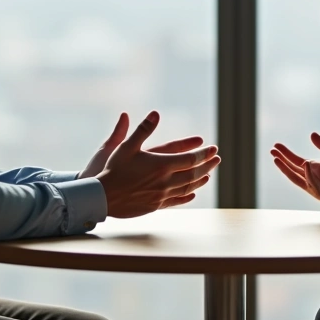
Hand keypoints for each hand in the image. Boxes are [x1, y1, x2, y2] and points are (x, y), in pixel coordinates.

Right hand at [96, 111, 220, 217]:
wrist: (102, 197)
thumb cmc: (113, 169)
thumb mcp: (126, 146)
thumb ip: (143, 129)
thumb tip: (155, 113)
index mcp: (161, 164)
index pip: (190, 159)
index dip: (203, 154)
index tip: (213, 148)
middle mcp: (165, 181)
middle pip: (193, 173)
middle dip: (207, 165)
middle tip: (216, 159)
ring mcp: (161, 195)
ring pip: (187, 187)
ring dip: (200, 180)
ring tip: (208, 175)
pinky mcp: (156, 205)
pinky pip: (176, 200)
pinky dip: (187, 195)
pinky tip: (192, 193)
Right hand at [270, 133, 319, 210]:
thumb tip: (311, 134)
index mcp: (316, 167)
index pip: (296, 160)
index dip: (286, 153)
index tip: (276, 146)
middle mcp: (312, 176)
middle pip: (293, 168)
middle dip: (282, 160)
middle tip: (272, 151)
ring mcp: (315, 186)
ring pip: (297, 178)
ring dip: (287, 169)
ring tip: (277, 159)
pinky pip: (311, 184)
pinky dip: (308, 175)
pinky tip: (305, 164)